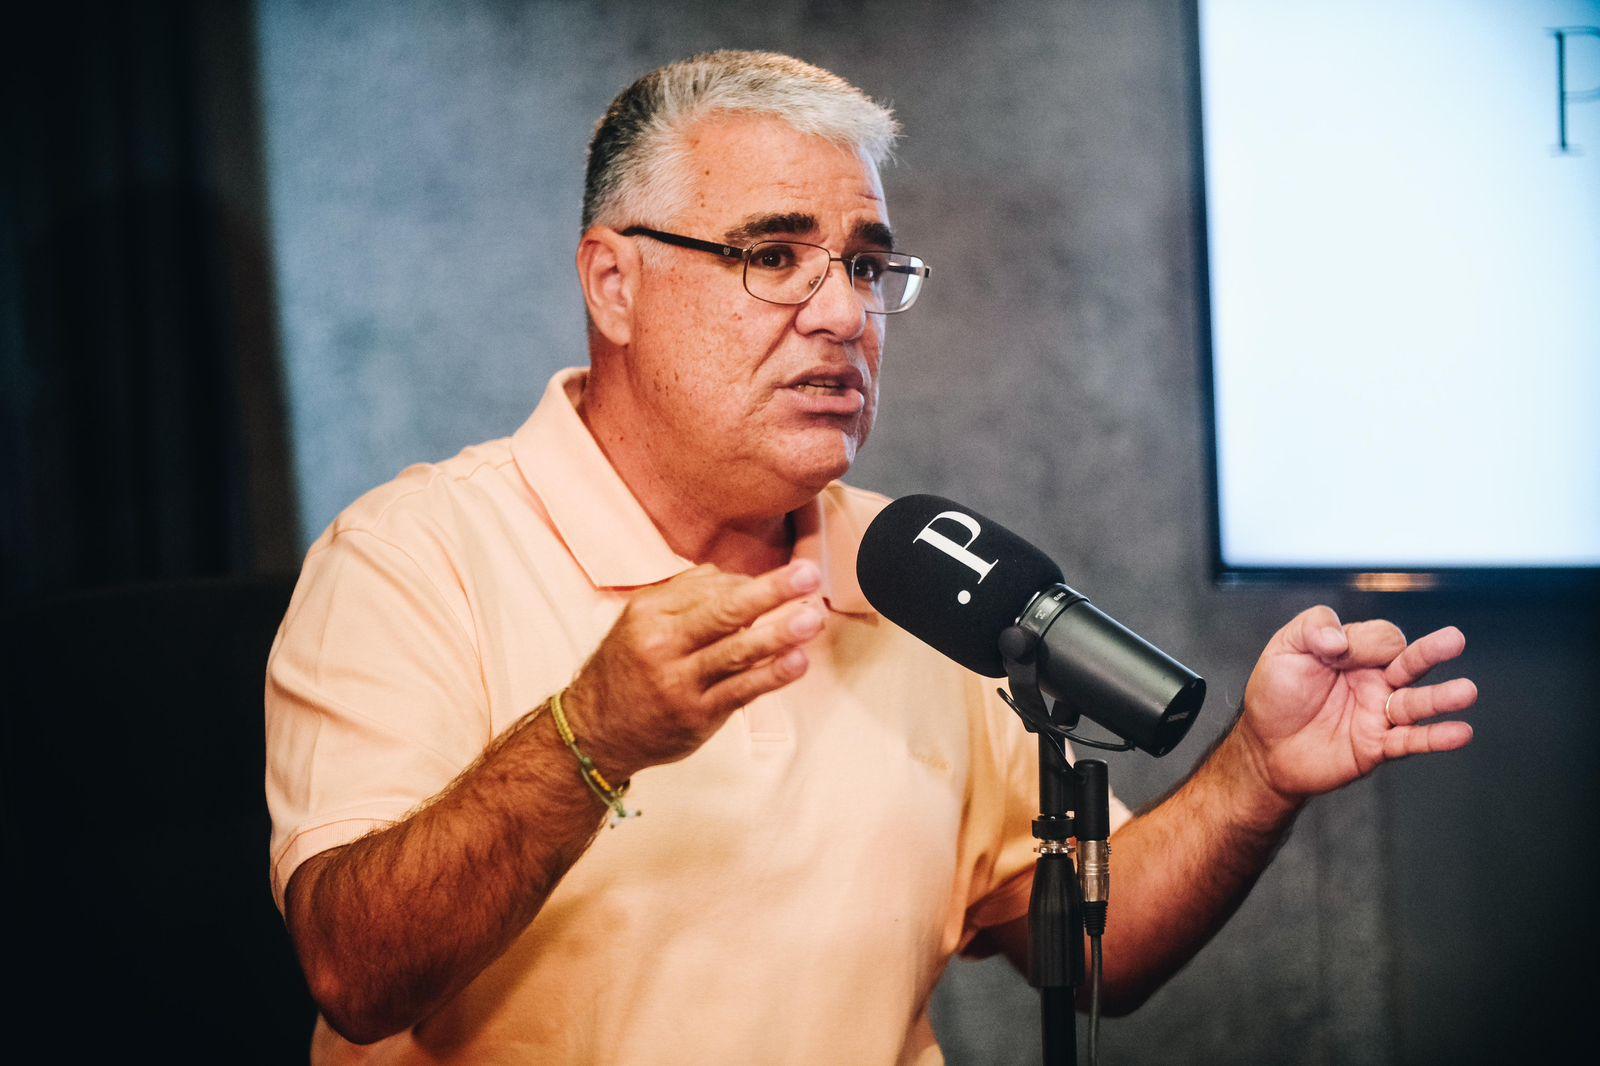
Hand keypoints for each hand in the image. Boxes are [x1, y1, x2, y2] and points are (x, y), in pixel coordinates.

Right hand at [560, 560, 823, 779]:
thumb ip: (685, 595)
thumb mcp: (642, 622)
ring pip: (736, 651)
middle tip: (809, 575)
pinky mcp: (695, 715)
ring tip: (813, 619)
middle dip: (770, 591)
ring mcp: (679, 682)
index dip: (752, 582)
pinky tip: (798, 661)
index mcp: (649, 613)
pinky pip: (740, 690)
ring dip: (779, 633)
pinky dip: (771, 675)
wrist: (594, 730)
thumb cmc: (629, 667)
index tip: (790, 576)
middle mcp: (661, 644)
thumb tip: (737, 577)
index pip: (710, 588)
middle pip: (724, 611)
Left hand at [1238, 605, 1476, 799]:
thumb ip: (1312, 629)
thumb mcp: (1284, 649)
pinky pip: (1412, 740)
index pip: (1379, 637)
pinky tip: (1460, 733)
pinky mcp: (1378, 745)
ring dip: (1442, 698)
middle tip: (1455, 640)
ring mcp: (1379, 713)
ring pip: (1418, 702)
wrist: (1265, 747)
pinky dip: (1436, 738)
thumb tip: (1339, 640)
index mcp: (1355, 652)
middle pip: (1411, 661)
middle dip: (1432, 651)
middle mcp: (1375, 680)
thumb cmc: (1276, 695)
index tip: (1333, 653)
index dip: (1363, 642)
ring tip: (1466, 692)